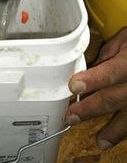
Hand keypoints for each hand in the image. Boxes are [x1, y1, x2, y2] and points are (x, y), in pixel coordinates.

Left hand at [67, 27, 126, 149]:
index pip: (110, 73)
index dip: (92, 80)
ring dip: (114, 130)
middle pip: (113, 98)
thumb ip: (109, 52)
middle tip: (73, 116)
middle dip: (90, 108)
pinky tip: (118, 138)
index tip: (74, 86)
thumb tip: (92, 67)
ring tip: (100, 140)